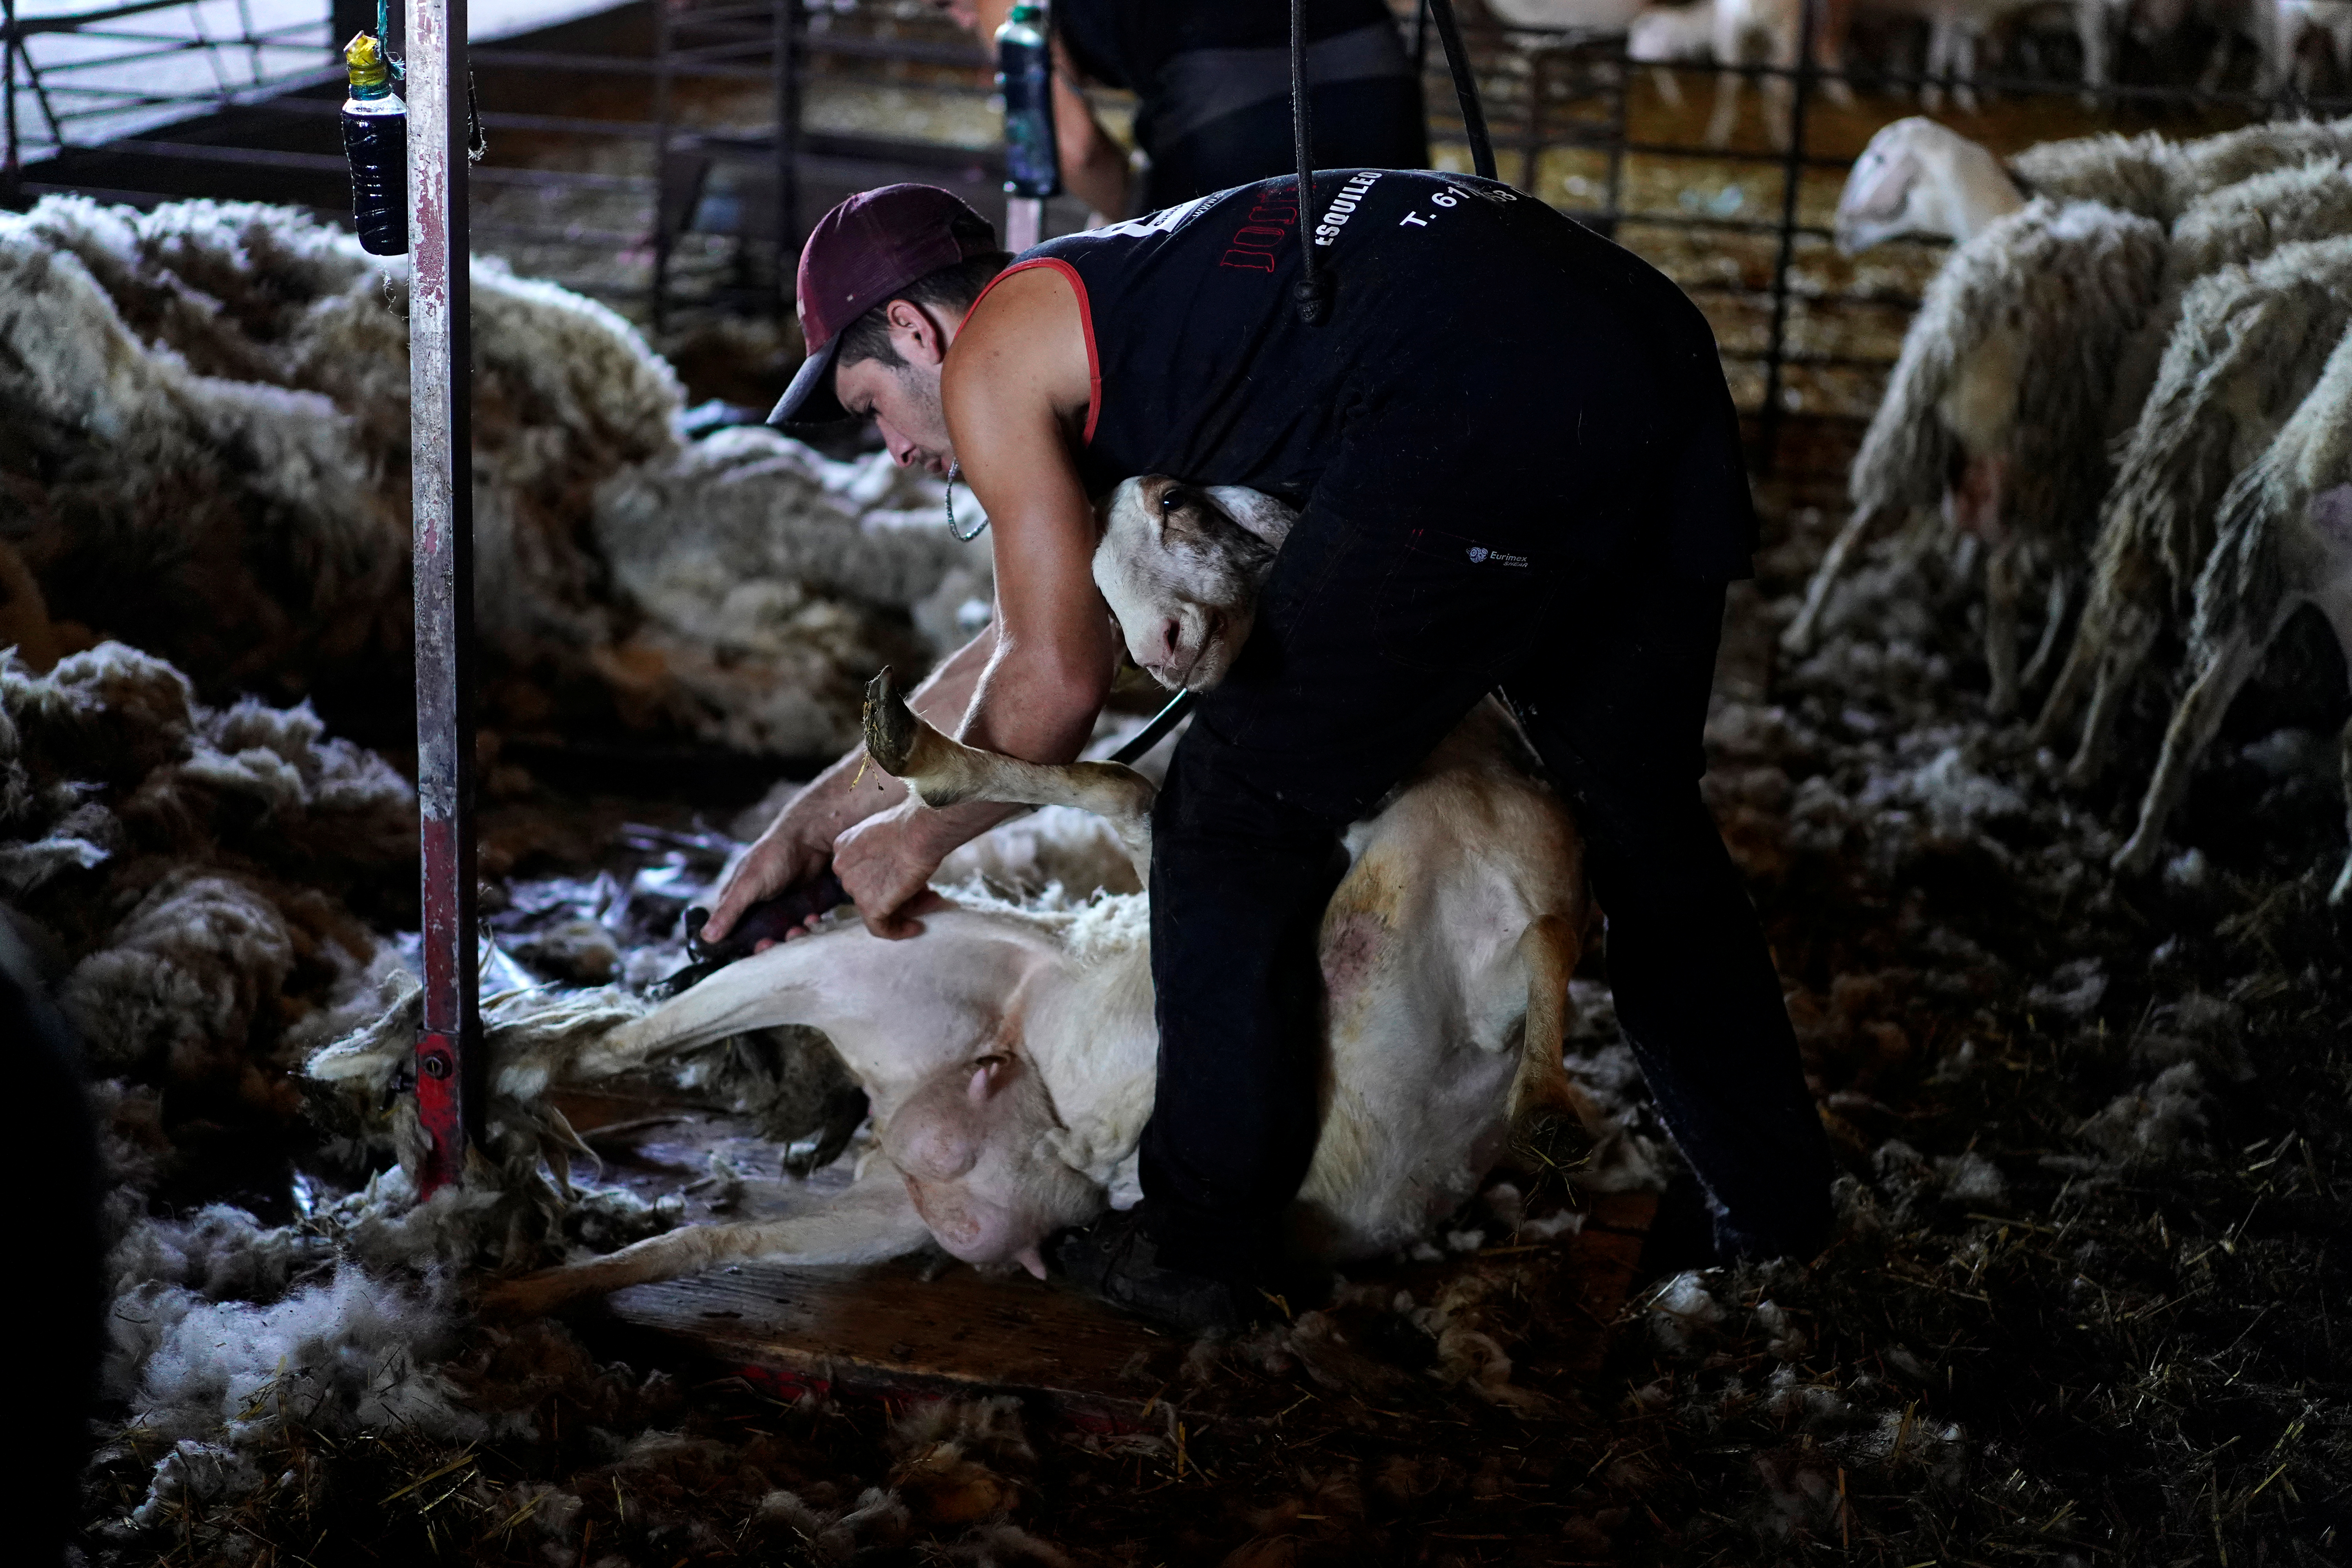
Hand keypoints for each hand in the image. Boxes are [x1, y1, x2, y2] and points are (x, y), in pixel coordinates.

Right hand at [702, 803, 835, 947]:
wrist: (808, 838)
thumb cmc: (772, 857)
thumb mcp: (747, 885)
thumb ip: (729, 911)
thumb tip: (705, 937)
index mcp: (736, 903)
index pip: (731, 936)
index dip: (741, 948)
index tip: (756, 951)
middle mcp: (755, 908)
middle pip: (759, 940)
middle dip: (771, 944)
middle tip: (782, 941)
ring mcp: (778, 908)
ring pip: (782, 935)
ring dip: (792, 936)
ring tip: (800, 929)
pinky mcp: (799, 906)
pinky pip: (802, 924)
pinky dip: (807, 924)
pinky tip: (813, 918)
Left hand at [832, 800, 951, 939]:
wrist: (919, 830)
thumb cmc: (912, 823)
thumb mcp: (889, 832)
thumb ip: (885, 850)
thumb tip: (900, 869)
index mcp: (843, 847)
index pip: (860, 872)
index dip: (884, 877)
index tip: (905, 877)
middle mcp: (842, 868)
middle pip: (868, 890)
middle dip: (893, 892)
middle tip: (923, 892)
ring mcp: (854, 888)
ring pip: (876, 907)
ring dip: (903, 908)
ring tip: (930, 902)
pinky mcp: (869, 906)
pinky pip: (880, 928)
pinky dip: (898, 931)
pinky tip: (916, 927)